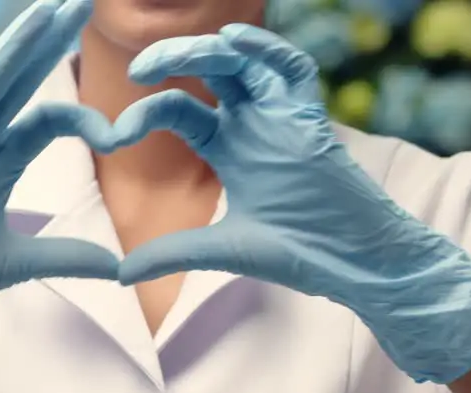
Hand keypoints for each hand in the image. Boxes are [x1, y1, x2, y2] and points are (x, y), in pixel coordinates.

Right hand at [0, 0, 190, 392]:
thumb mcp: (15, 263)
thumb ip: (65, 257)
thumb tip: (119, 268)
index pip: (49, 121)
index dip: (85, 119)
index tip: (118, 135)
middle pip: (21, 83)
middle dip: (52, 43)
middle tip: (83, 1)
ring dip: (17, 45)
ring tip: (46, 6)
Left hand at [114, 24, 470, 384]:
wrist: (354, 264)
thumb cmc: (299, 254)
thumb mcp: (220, 250)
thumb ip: (171, 253)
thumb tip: (118, 273)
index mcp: (229, 148)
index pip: (181, 111)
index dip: (146, 115)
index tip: (115, 137)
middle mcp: (254, 125)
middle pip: (209, 74)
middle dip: (173, 61)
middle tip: (138, 70)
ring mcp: (283, 117)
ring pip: (244, 63)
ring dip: (208, 51)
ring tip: (171, 55)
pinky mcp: (311, 119)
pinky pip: (292, 69)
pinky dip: (265, 49)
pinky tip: (233, 40)